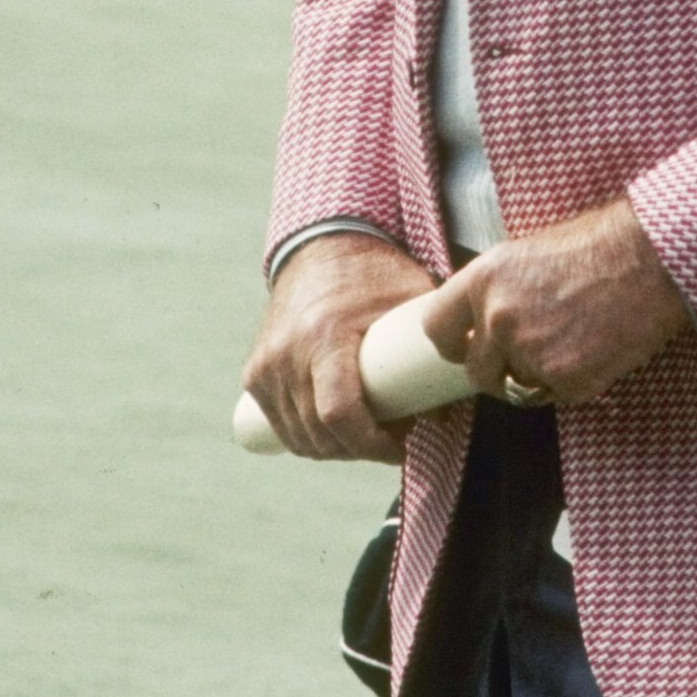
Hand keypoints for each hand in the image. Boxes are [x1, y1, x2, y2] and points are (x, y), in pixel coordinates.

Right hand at [241, 232, 423, 463]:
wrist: (320, 248)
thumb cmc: (373, 276)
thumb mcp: (410, 301)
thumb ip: (432, 351)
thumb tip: (441, 414)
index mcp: (325, 334)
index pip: (339, 413)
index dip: (370, 444)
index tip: (398, 447)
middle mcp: (287, 353)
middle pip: (321, 434)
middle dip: (361, 448)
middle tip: (395, 433)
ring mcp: (265, 366)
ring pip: (301, 438)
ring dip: (337, 448)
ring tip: (370, 427)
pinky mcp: (254, 375)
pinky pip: (282, 427)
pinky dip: (311, 438)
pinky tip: (338, 428)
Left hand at [417, 197, 691, 408]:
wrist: (650, 260)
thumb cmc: (597, 246)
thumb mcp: (527, 252)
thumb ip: (496, 289)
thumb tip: (481, 319)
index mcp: (484, 280)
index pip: (436, 329)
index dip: (454, 343)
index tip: (468, 346)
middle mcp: (499, 319)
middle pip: (478, 371)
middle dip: (500, 368)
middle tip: (531, 352)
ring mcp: (532, 354)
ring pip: (518, 386)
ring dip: (538, 375)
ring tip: (572, 341)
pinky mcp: (567, 380)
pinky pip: (556, 396)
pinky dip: (572, 382)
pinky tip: (593, 350)